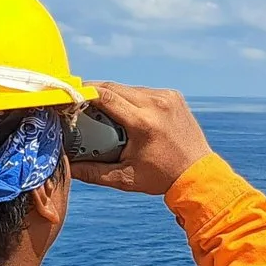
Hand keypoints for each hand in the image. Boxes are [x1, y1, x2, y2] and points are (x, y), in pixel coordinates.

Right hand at [70, 82, 213, 196]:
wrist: (198, 174)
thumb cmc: (161, 178)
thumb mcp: (124, 178)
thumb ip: (92, 172)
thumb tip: (66, 167)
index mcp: (144, 123)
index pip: (106, 97)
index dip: (84, 93)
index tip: (69, 96)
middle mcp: (157, 104)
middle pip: (114, 87)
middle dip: (93, 91)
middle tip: (77, 100)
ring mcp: (167, 97)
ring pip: (129, 87)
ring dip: (112, 94)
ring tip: (99, 106)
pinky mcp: (174, 95)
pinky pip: (144, 91)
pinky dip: (131, 97)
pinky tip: (124, 109)